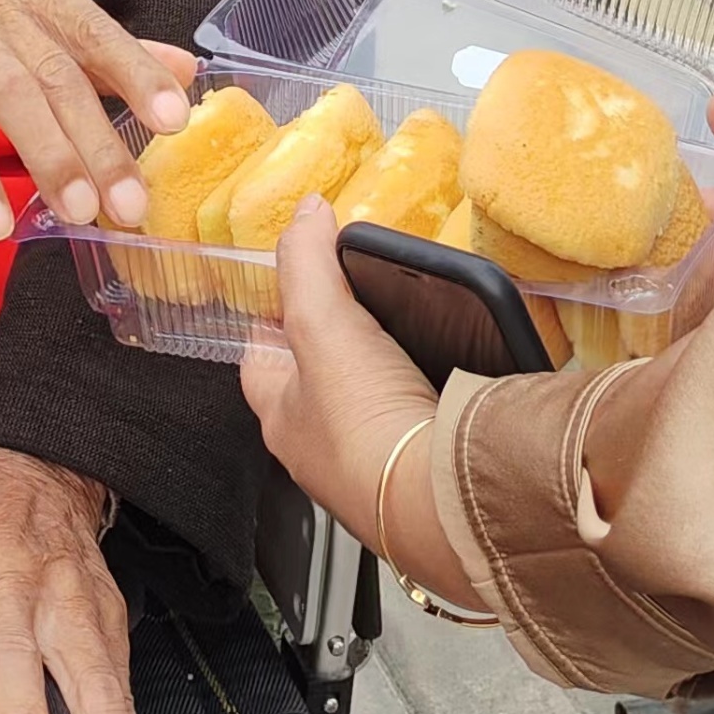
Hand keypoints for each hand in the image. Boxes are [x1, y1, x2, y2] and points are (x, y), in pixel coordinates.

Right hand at [0, 0, 195, 238]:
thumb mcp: (26, 12)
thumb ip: (101, 47)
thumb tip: (184, 70)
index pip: (95, 30)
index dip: (136, 75)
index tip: (173, 122)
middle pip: (58, 73)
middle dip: (99, 143)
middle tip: (129, 204)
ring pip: (9, 95)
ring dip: (48, 158)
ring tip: (76, 214)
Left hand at [240, 199, 471, 600]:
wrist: (441, 502)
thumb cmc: (365, 428)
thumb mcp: (321, 324)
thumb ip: (306, 263)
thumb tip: (305, 212)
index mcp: (283, 420)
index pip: (262, 362)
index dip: (273, 322)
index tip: (290, 289)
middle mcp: (323, 451)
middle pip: (319, 385)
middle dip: (337, 350)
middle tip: (363, 308)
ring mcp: (376, 466)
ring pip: (371, 407)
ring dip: (386, 375)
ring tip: (412, 335)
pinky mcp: (426, 474)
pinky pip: (420, 425)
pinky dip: (432, 399)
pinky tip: (451, 378)